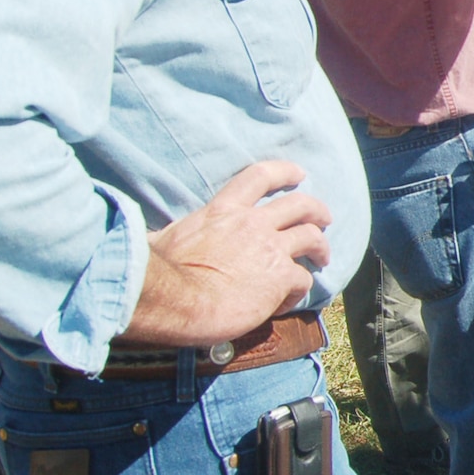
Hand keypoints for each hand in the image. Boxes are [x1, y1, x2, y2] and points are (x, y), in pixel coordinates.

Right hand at [121, 161, 331, 347]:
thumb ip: (170, 234)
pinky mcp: (281, 277)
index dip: (283, 172)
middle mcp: (252, 223)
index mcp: (222, 211)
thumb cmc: (157, 273)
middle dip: (317, 210)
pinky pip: (303, 280)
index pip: (259, 177)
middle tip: (324, 219)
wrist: (173, 299)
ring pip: (312, 237)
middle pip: (300, 205)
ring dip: (321, 247)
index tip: (299, 173)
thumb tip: (149, 240)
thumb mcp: (161, 239)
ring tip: (323, 257)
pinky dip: (299, 290)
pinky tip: (286, 302)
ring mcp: (270, 248)